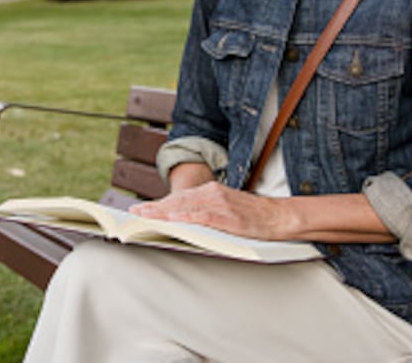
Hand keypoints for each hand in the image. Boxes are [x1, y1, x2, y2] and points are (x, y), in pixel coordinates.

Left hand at [129, 182, 293, 240]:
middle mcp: (212, 193)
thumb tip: (181, 220)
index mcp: (211, 191)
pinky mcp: (228, 216)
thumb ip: (205, 211)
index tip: (139, 210)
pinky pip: (203, 216)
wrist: (277, 216)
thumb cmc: (251, 215)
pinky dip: (187, 218)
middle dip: (154, 208)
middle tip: (134, 214)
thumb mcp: (225, 208)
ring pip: (185, 207)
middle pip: (177, 201)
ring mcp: (220, 203)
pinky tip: (173, 220)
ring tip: (145, 217)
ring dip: (163, 212)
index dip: (157, 204)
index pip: (178, 198)